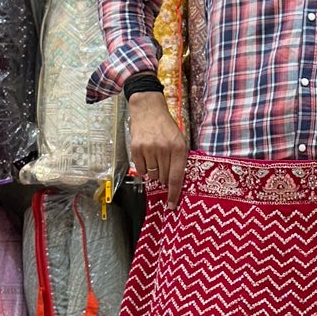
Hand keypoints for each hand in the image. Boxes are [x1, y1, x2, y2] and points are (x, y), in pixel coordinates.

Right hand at [128, 90, 187, 208]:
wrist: (148, 109)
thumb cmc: (166, 126)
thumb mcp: (180, 140)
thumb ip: (180, 160)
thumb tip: (176, 183)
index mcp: (178, 149)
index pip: (176, 178)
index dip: (174, 194)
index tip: (171, 206)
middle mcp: (164, 150)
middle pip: (163, 179)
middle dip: (164, 177)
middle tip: (164, 165)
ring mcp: (149, 149)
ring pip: (152, 175)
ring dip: (154, 172)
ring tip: (155, 158)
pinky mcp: (136, 149)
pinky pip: (141, 170)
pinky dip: (144, 168)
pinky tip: (147, 156)